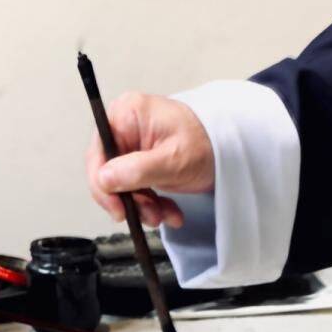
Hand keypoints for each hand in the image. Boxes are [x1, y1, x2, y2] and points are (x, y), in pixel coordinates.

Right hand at [86, 92, 213, 229]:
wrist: (232, 149)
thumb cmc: (207, 143)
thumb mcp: (173, 160)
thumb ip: (137, 170)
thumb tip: (104, 179)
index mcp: (127, 113)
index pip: (99, 152)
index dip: (102, 184)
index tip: (117, 209)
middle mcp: (125, 126)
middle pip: (108, 171)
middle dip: (129, 199)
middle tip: (149, 217)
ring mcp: (133, 143)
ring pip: (122, 184)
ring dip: (142, 206)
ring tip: (164, 216)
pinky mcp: (142, 159)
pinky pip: (136, 186)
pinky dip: (151, 204)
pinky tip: (170, 212)